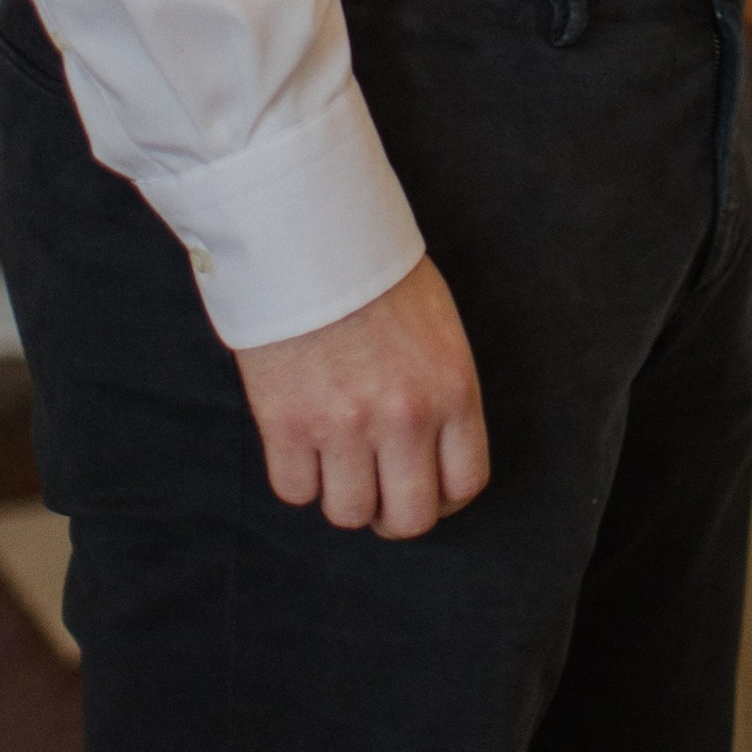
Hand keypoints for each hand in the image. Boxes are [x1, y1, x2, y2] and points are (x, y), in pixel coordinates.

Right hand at [234, 255, 487, 536]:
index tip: (423, 489)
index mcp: (453, 389)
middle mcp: (405, 417)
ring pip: (348, 513)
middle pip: (408, 520)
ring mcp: (344, 425)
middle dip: (392, 513)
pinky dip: (297, 475)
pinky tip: (300, 440)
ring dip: (341, 493)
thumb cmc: (376, 271)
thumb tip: (432, 454)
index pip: (464, 485)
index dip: (442, 499)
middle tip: (377, 490)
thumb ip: (441, 393)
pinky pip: (295, 491)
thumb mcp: (438, 326)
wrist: (309, 232)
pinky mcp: (286, 424)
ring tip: (335, 457)